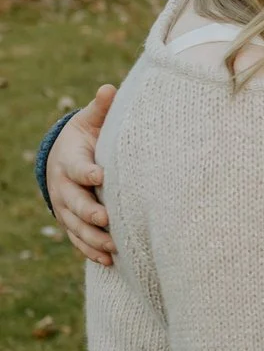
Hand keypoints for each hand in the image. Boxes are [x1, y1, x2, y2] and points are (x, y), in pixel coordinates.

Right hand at [48, 85, 116, 266]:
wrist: (63, 159)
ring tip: (113, 247)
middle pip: (75, 203)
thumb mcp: (90, 122)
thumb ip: (101, 110)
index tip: (101, 177)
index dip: (87, 173)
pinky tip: (108, 260)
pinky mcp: (72, 223)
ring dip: (93, 237)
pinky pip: (78, 240)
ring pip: (76, 226)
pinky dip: (91, 251)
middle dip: (90, 212)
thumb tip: (109, 89)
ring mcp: (66, 208)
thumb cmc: (86, 138)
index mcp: (70, 161)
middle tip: (107, 219)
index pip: (77, 169)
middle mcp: (64, 188)